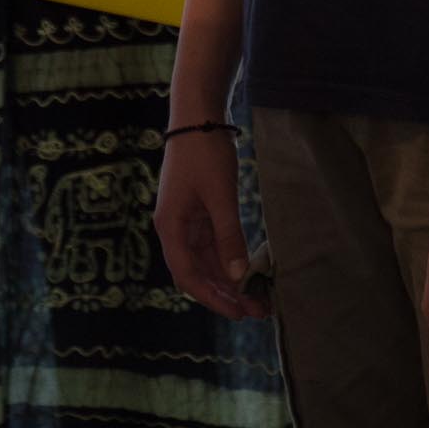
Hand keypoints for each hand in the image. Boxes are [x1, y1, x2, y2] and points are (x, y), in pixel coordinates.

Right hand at [156, 127, 267, 319]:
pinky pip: (212, 245)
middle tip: (256, 311)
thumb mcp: (220, 195)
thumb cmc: (204, 152)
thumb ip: (228, 235)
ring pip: (206, 261)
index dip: (212, 297)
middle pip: (197, 273)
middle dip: (225, 293)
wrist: (197, 115)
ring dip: (229, 279)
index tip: (238, 312)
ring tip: (257, 296)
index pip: (188, 276)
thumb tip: (238, 274)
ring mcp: (185, 220)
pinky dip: (228, 259)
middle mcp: (174, 229)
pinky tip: (247, 270)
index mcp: (170, 227)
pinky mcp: (198, 212)